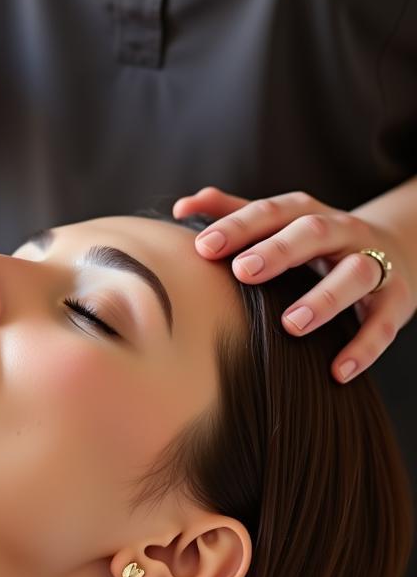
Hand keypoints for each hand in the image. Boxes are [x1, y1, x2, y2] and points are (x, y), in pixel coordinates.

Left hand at [172, 187, 415, 382]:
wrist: (397, 248)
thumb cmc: (315, 242)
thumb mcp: (279, 222)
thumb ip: (232, 212)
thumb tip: (182, 206)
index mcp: (306, 213)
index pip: (270, 212)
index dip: (238, 226)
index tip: (204, 246)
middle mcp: (343, 232)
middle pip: (313, 232)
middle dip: (278, 251)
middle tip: (243, 271)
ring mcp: (374, 264)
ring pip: (354, 274)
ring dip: (324, 298)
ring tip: (291, 324)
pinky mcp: (397, 299)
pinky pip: (384, 324)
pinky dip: (363, 347)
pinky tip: (337, 370)